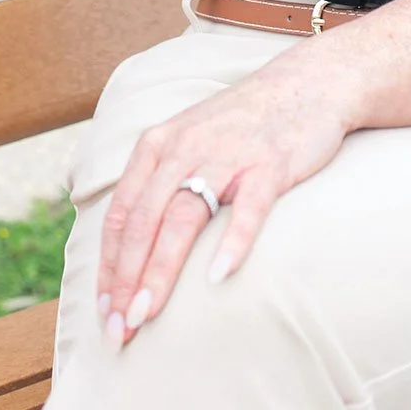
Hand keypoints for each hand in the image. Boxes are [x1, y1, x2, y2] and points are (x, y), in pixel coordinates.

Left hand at [97, 46, 355, 347]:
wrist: (306, 82)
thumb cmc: (241, 123)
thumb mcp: (188, 139)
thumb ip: (159, 182)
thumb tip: (129, 246)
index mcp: (158, 144)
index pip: (121, 214)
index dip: (109, 265)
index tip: (104, 310)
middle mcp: (184, 147)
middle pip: (144, 221)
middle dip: (126, 278)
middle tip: (118, 327)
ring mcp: (227, 155)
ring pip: (183, 217)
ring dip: (161, 270)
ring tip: (146, 313)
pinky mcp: (269, 164)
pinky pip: (248, 208)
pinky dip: (232, 243)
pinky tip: (218, 277)